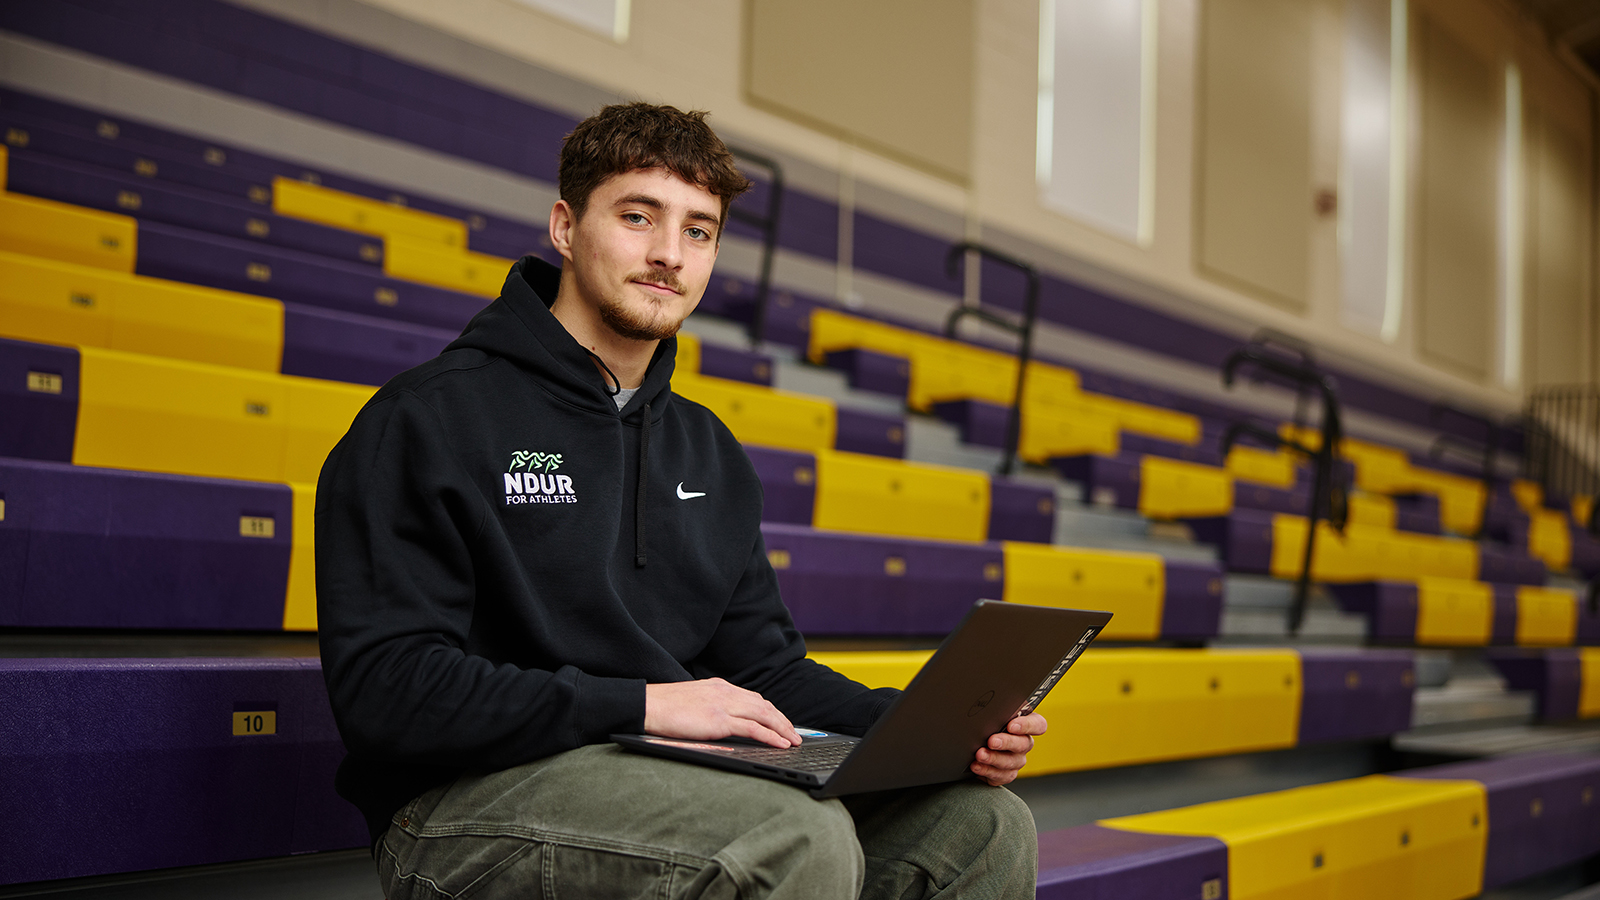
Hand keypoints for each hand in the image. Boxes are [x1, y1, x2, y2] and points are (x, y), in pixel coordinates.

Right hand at [644, 678, 802, 747]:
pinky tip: (780, 743)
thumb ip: (711, 706)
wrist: (647, 705)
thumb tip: (721, 719)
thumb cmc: (664, 706)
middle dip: (782, 720)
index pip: (753, 698)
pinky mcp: (718, 720)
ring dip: (782, 728)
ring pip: (763, 715)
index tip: (781, 722)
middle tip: (794, 734)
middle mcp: (725, 692)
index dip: (771, 711)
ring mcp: (723, 705)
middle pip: (764, 705)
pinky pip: (753, 728)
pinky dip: (771, 736)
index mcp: (719, 686)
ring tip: (793, 740)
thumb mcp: (693, 700)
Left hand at [971, 713, 1046, 785]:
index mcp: (1025, 723)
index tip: (1011, 725)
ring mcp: (1016, 760)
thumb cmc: (985, 720)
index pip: (1038, 724)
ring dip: (994, 758)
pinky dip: (987, 771)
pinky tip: (976, 766)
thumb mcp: (992, 711)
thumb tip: (990, 707)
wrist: (970, 741)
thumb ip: (996, 709)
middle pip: (1024, 744)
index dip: (1027, 726)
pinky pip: (1001, 776)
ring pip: (1011, 762)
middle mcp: (1024, 742)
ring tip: (980, 754)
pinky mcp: (1005, 774)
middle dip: (1007, 742)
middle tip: (992, 741)